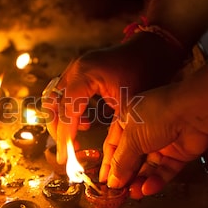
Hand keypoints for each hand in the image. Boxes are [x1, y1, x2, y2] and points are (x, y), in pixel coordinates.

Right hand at [41, 34, 184, 163]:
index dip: (65, 137)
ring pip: (53, 98)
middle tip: (67, 150)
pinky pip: (62, 93)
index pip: (67, 111)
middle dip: (58, 129)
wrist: (154, 47)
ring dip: (60, 119)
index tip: (64, 157)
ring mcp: (74, 68)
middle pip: (52, 104)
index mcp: (85, 75)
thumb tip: (104, 160)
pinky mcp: (78, 70)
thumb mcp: (131, 105)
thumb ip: (113, 130)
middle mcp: (74, 69)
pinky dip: (68, 109)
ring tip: (76, 134)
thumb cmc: (146, 72)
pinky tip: (86, 120)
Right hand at [99, 79, 207, 198]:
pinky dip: (156, 180)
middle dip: (124, 175)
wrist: (195, 111)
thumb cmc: (158, 114)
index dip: (108, 164)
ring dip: (139, 180)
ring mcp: (161, 143)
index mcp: (126, 121)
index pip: (113, 146)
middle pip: (130, 158)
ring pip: (147, 167)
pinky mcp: (177, 154)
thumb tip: (111, 181)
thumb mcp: (131, 137)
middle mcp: (143, 131)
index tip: (103, 181)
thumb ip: (121, 161)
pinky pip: (164, 170)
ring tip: (132, 193)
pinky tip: (147, 188)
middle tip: (117, 192)